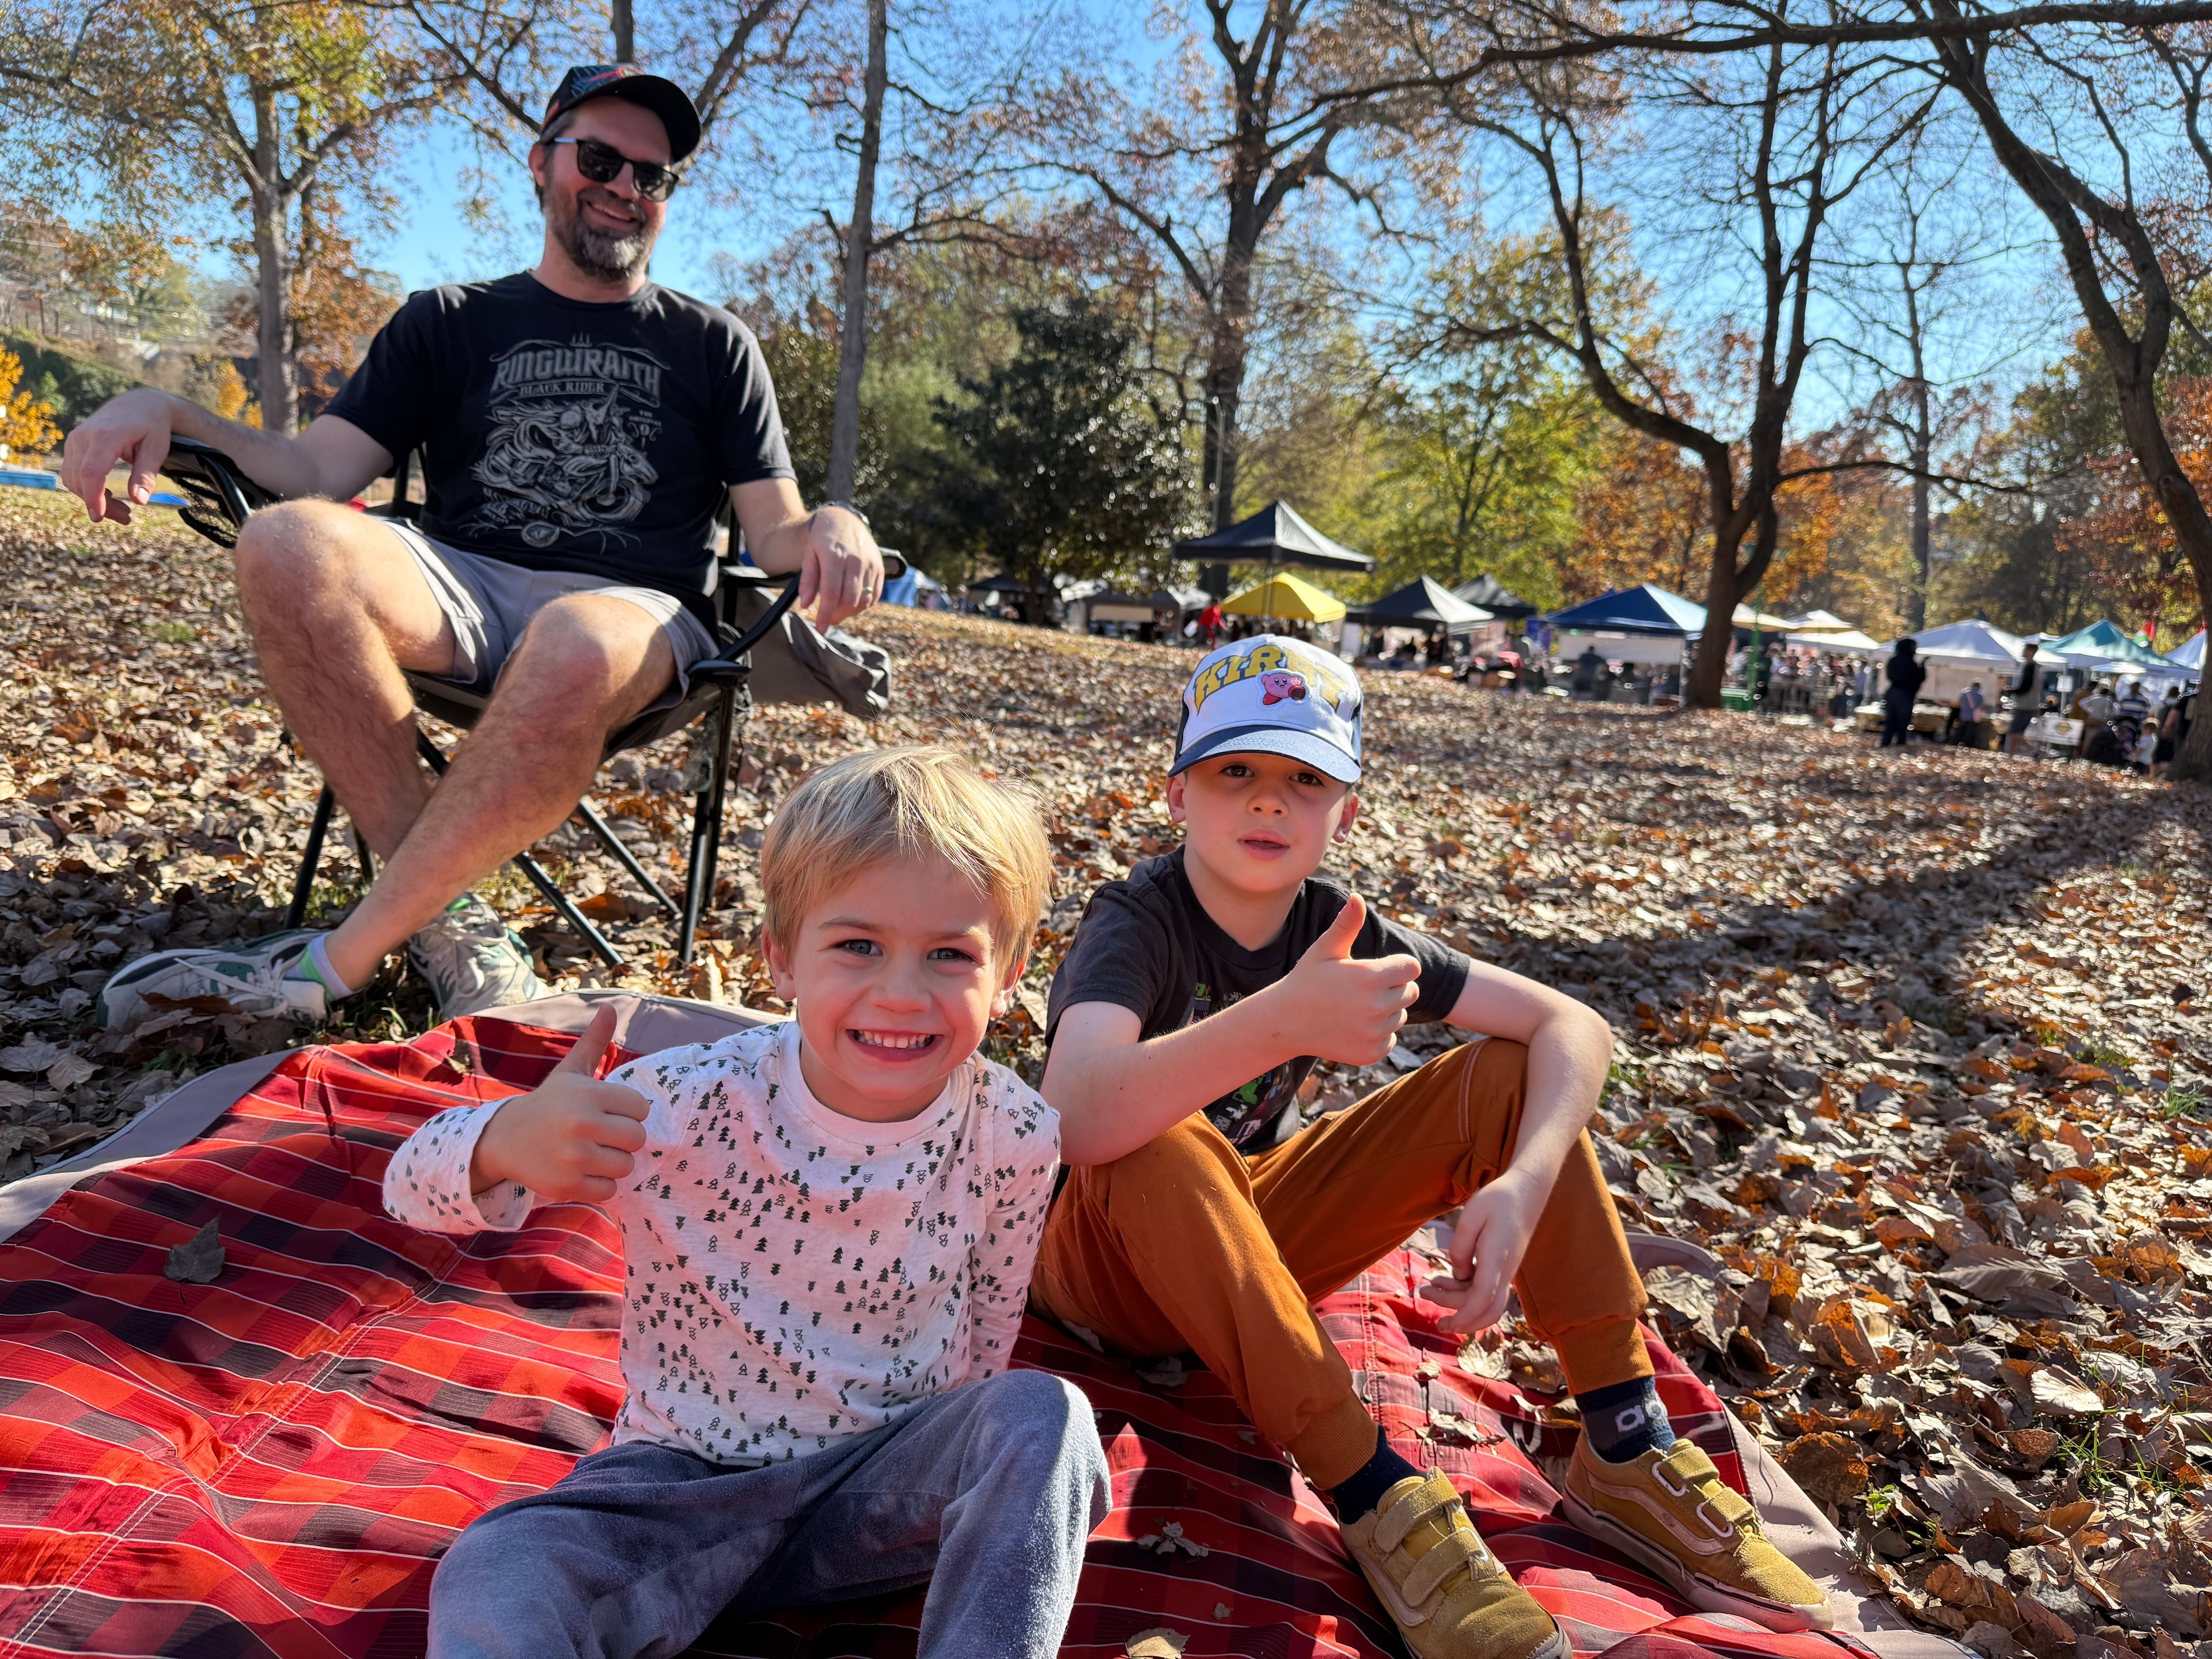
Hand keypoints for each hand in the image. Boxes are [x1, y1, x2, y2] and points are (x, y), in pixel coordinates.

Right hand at [59, 388, 173, 524]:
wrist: (138, 405)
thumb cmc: (152, 428)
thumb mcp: (157, 450)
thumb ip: (146, 475)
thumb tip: (139, 502)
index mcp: (106, 436)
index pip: (91, 471)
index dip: (93, 496)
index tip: (99, 516)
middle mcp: (84, 437)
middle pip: (81, 479)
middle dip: (100, 504)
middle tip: (127, 519)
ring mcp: (75, 440)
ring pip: (73, 479)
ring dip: (93, 499)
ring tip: (123, 511)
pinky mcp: (74, 446)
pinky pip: (73, 474)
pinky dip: (87, 489)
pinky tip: (108, 496)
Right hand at [470, 1007, 649, 1203]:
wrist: (505, 1139)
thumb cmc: (549, 1104)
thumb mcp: (570, 1071)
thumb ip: (594, 1041)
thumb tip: (609, 1007)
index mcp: (588, 1093)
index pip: (641, 1108)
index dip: (627, 1112)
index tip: (607, 1111)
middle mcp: (582, 1123)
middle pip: (637, 1139)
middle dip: (622, 1139)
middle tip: (599, 1135)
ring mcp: (574, 1157)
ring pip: (625, 1166)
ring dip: (612, 1163)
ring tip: (590, 1152)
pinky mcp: (567, 1185)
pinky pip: (608, 1191)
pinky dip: (599, 1185)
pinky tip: (581, 1171)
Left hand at [798, 504, 883, 627]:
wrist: (844, 520)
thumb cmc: (822, 540)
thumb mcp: (809, 555)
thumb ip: (807, 580)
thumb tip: (804, 605)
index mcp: (834, 556)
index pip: (831, 593)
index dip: (825, 614)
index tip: (820, 628)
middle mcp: (856, 561)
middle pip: (849, 600)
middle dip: (837, 615)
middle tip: (827, 618)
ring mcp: (871, 564)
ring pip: (863, 601)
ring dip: (850, 612)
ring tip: (838, 610)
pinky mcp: (880, 568)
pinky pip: (875, 596)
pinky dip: (863, 605)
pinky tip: (852, 602)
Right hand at [1272, 894, 1419, 1065]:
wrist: (1285, 1022)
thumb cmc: (1307, 980)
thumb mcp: (1325, 950)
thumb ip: (1347, 924)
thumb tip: (1357, 896)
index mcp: (1370, 977)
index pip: (1412, 968)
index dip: (1397, 966)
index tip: (1378, 968)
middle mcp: (1377, 1006)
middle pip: (1410, 992)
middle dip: (1393, 987)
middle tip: (1363, 988)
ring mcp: (1375, 1032)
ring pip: (1400, 1016)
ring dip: (1385, 1011)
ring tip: (1355, 1008)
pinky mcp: (1371, 1052)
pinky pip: (1390, 1039)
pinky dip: (1377, 1034)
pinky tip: (1353, 1027)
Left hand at [1423, 1169, 1544, 1335]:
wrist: (1527, 1192)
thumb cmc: (1498, 1199)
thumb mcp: (1471, 1215)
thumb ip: (1460, 1247)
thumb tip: (1458, 1275)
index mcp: (1497, 1258)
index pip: (1482, 1299)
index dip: (1463, 1316)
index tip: (1444, 1323)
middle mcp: (1505, 1271)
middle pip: (1487, 1311)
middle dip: (1459, 1318)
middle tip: (1424, 1297)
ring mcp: (1506, 1272)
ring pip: (1486, 1303)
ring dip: (1457, 1302)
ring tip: (1428, 1288)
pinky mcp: (1503, 1268)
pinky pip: (1486, 1291)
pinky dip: (1465, 1292)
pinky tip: (1446, 1280)